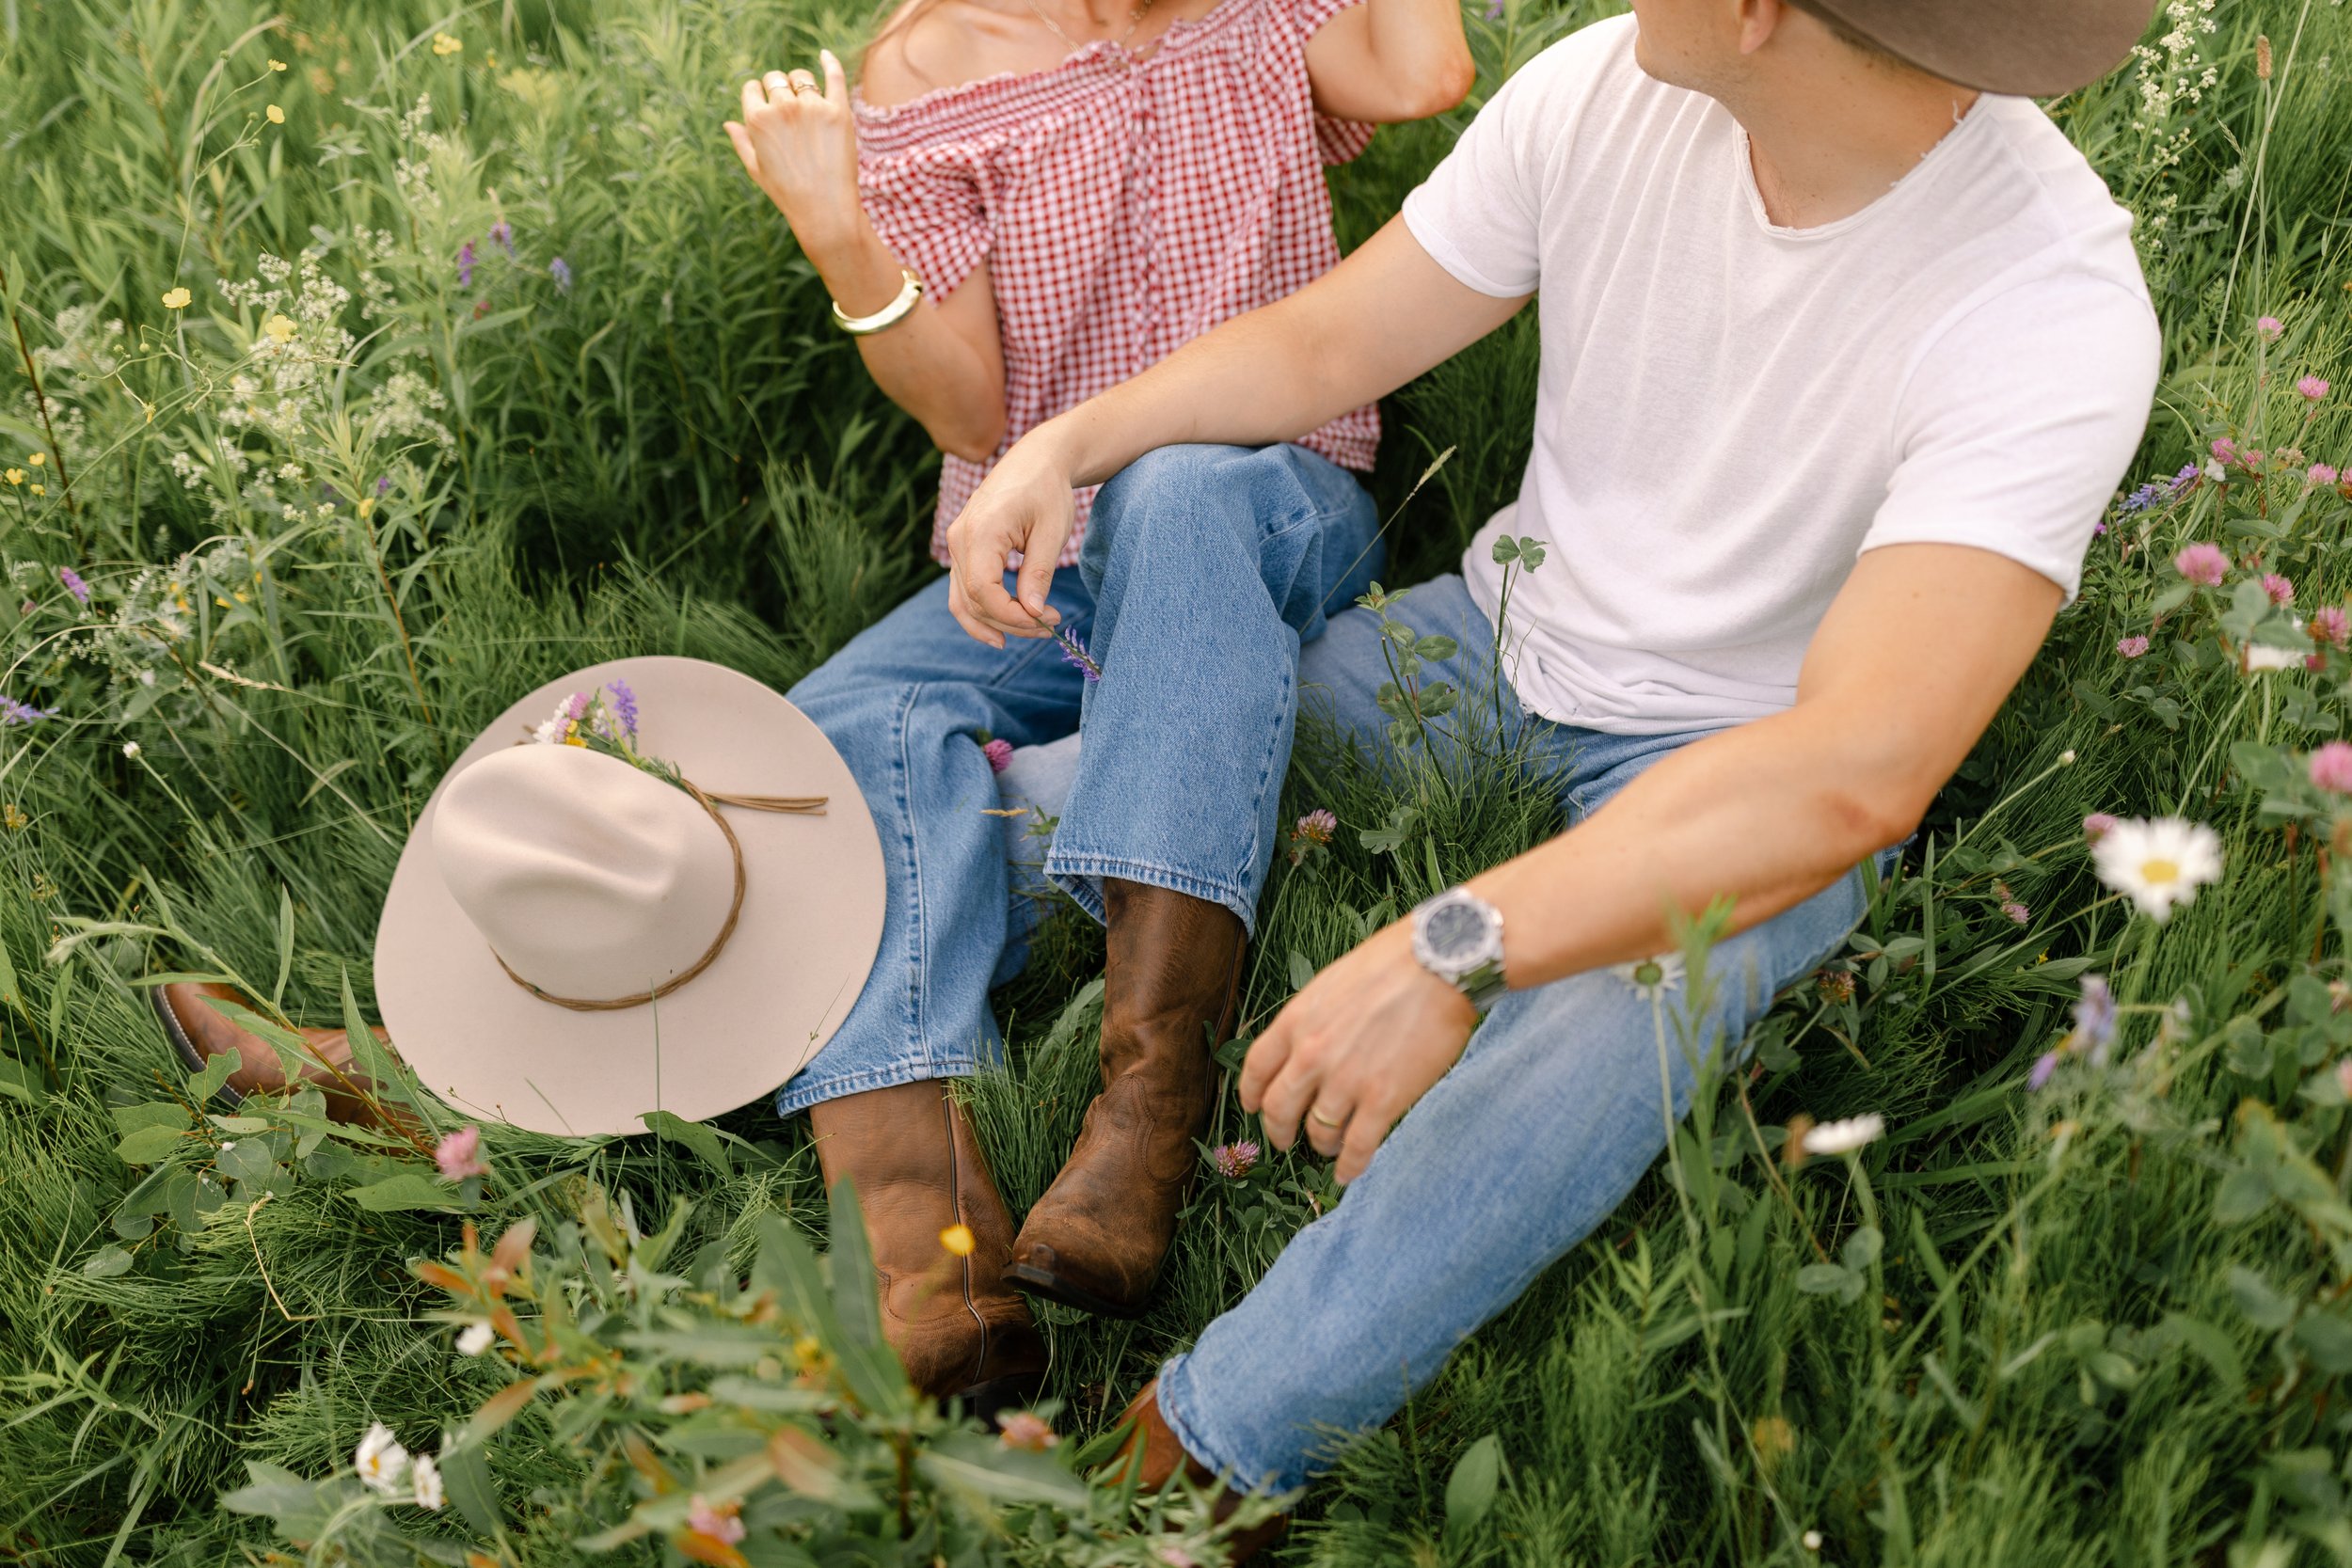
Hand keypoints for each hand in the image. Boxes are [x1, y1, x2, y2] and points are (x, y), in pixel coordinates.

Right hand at [725, 51, 861, 252]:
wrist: (825, 210)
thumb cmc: (787, 193)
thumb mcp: (756, 169)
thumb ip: (741, 141)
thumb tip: (728, 123)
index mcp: (757, 119)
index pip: (752, 88)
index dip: (757, 96)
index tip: (765, 106)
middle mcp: (782, 108)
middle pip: (775, 79)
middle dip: (777, 90)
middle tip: (788, 111)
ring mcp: (812, 107)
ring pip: (801, 76)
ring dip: (800, 84)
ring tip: (807, 102)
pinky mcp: (839, 111)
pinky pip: (834, 75)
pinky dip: (829, 62)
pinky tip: (825, 56)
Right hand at [943, 430, 1076, 647]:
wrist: (1035, 460)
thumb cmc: (1047, 490)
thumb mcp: (1051, 532)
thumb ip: (1039, 574)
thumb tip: (1032, 613)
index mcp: (982, 530)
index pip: (984, 591)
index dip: (1012, 615)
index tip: (1046, 620)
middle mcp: (959, 538)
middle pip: (974, 600)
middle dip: (1011, 622)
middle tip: (1050, 625)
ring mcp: (956, 543)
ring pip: (963, 600)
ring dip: (995, 623)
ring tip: (1033, 631)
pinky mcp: (962, 548)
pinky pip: (962, 589)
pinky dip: (980, 611)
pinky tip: (1002, 629)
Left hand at [1240, 920, 1479, 1184]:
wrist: (1439, 964)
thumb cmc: (1392, 962)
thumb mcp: (1333, 983)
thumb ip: (1313, 1017)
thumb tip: (1306, 1042)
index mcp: (1296, 1021)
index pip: (1257, 1069)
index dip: (1252, 1095)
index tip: (1254, 1108)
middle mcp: (1312, 1055)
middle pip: (1279, 1108)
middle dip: (1279, 1130)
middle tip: (1285, 1140)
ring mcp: (1346, 1081)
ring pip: (1318, 1132)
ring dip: (1321, 1145)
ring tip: (1329, 1147)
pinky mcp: (1382, 1101)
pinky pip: (1356, 1147)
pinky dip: (1349, 1167)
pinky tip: (1348, 1174)